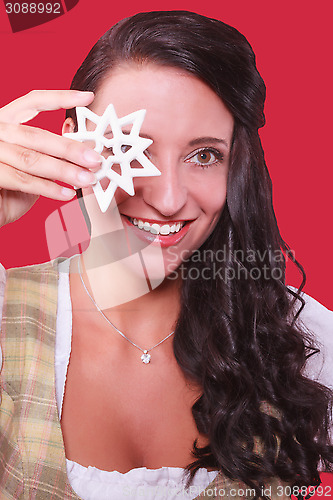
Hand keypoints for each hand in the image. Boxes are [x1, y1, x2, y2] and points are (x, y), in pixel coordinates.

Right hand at [0, 90, 101, 226]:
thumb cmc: (10, 190)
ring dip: (64, 170)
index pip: (32, 102)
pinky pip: (22, 180)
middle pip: (35, 135)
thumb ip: (51, 154)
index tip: (87, 98)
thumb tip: (86, 151)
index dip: (60, 98)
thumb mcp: (34, 166)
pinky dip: (48, 188)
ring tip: (86, 179)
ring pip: (31, 159)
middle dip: (69, 148)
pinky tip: (67, 193)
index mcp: (6, 121)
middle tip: (95, 159)